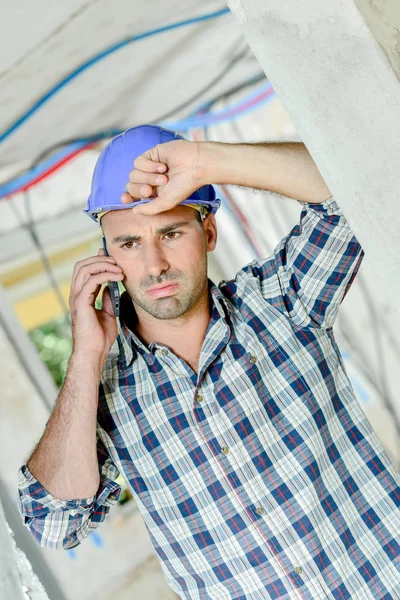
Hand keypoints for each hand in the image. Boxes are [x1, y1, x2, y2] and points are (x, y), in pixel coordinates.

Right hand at [69, 248, 123, 363]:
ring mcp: (76, 297)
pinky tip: (118, 278)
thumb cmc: (100, 337)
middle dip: (100, 259)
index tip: (111, 256)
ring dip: (104, 265)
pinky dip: (106, 275)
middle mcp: (76, 294)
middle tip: (117, 262)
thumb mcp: (108, 313)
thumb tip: (111, 286)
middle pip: (82, 265)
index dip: (96, 260)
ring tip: (119, 269)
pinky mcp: (81, 302)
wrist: (94, 352)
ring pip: (85, 269)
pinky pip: (92, 280)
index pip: (84, 270)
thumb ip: (107, 299)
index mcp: (81, 296)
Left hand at [121, 139, 204, 215]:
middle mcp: (150, 180)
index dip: (127, 197)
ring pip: (133, 174)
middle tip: (150, 190)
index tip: (125, 199)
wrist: (195, 166)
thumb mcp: (166, 203)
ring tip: (164, 177)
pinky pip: (138, 161)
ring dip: (148, 177)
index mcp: (153, 192)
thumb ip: (149, 209)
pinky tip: (163, 166)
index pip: (133, 195)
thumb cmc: (184, 186)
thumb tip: (134, 211)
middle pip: (131, 185)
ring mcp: (149, 166)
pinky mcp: (151, 154)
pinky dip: (150, 165)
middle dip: (139, 189)